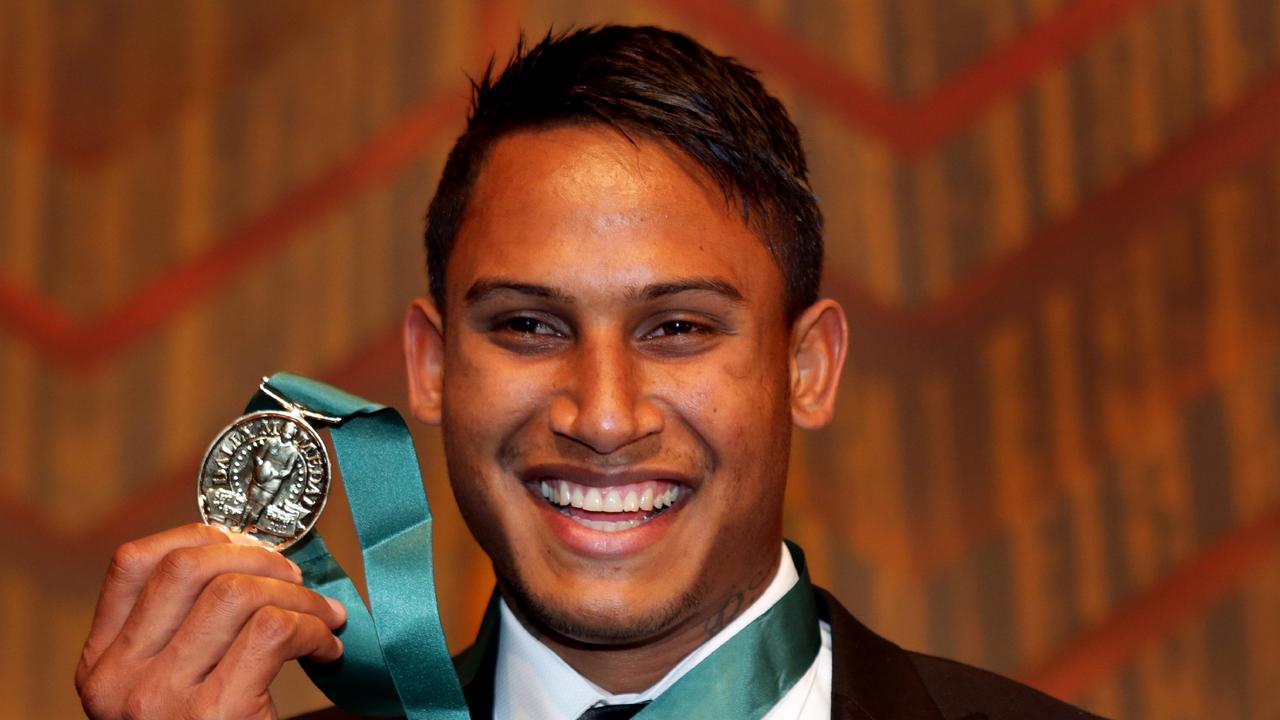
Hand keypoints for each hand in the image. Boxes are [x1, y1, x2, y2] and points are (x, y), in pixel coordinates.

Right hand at [75, 524, 345, 718]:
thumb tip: (252, 551)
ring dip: (300, 596)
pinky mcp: (215, 716)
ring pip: (237, 593)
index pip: (134, 563)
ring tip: (324, 619)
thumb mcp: (172, 685)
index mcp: (103, 664)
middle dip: (259, 557)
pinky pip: (273, 631)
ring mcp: (161, 700)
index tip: (249, 544)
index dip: (200, 536)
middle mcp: (119, 682)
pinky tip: (327, 650)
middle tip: (298, 580)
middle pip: (190, 567)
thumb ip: (187, 628)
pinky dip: (314, 629)